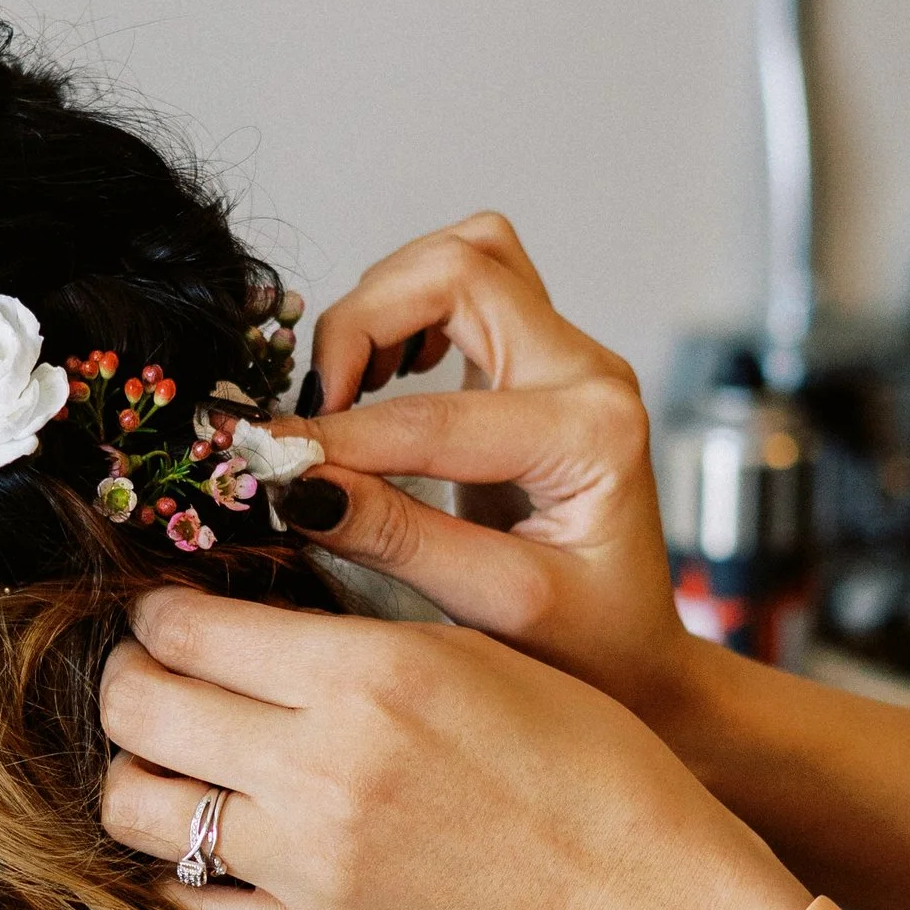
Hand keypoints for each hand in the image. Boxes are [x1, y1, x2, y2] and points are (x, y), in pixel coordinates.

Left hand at [100, 586, 805, 909]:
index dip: (159, 612)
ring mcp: (309, 864)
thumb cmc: (580, 761)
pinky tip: (222, 839)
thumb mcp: (468, 652)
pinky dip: (186, 865)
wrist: (638, 898)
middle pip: (137, 706)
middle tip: (155, 675)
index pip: (183, 626)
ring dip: (141, 772)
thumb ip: (344, 637)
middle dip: (129, 677)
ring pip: (136, 806)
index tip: (169, 614)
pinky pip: (187, 898)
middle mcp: (322, 767)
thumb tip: (232, 620)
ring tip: (178, 759)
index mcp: (367, 675)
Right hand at [280, 213, 699, 728]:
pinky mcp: (538, 360)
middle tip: (315, 412)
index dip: (340, 437)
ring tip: (345, 393)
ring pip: (467, 255)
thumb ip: (398, 540)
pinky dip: (407, 308)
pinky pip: (468, 284)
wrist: (638, 654)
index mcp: (593, 435)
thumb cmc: (588, 646)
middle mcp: (590, 374)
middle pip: (461, 268)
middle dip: (363, 324)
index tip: (270, 462)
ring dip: (387, 304)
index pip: (437, 412)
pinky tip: (378, 379)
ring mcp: (568, 357)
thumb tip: (299, 487)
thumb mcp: (497, 606)